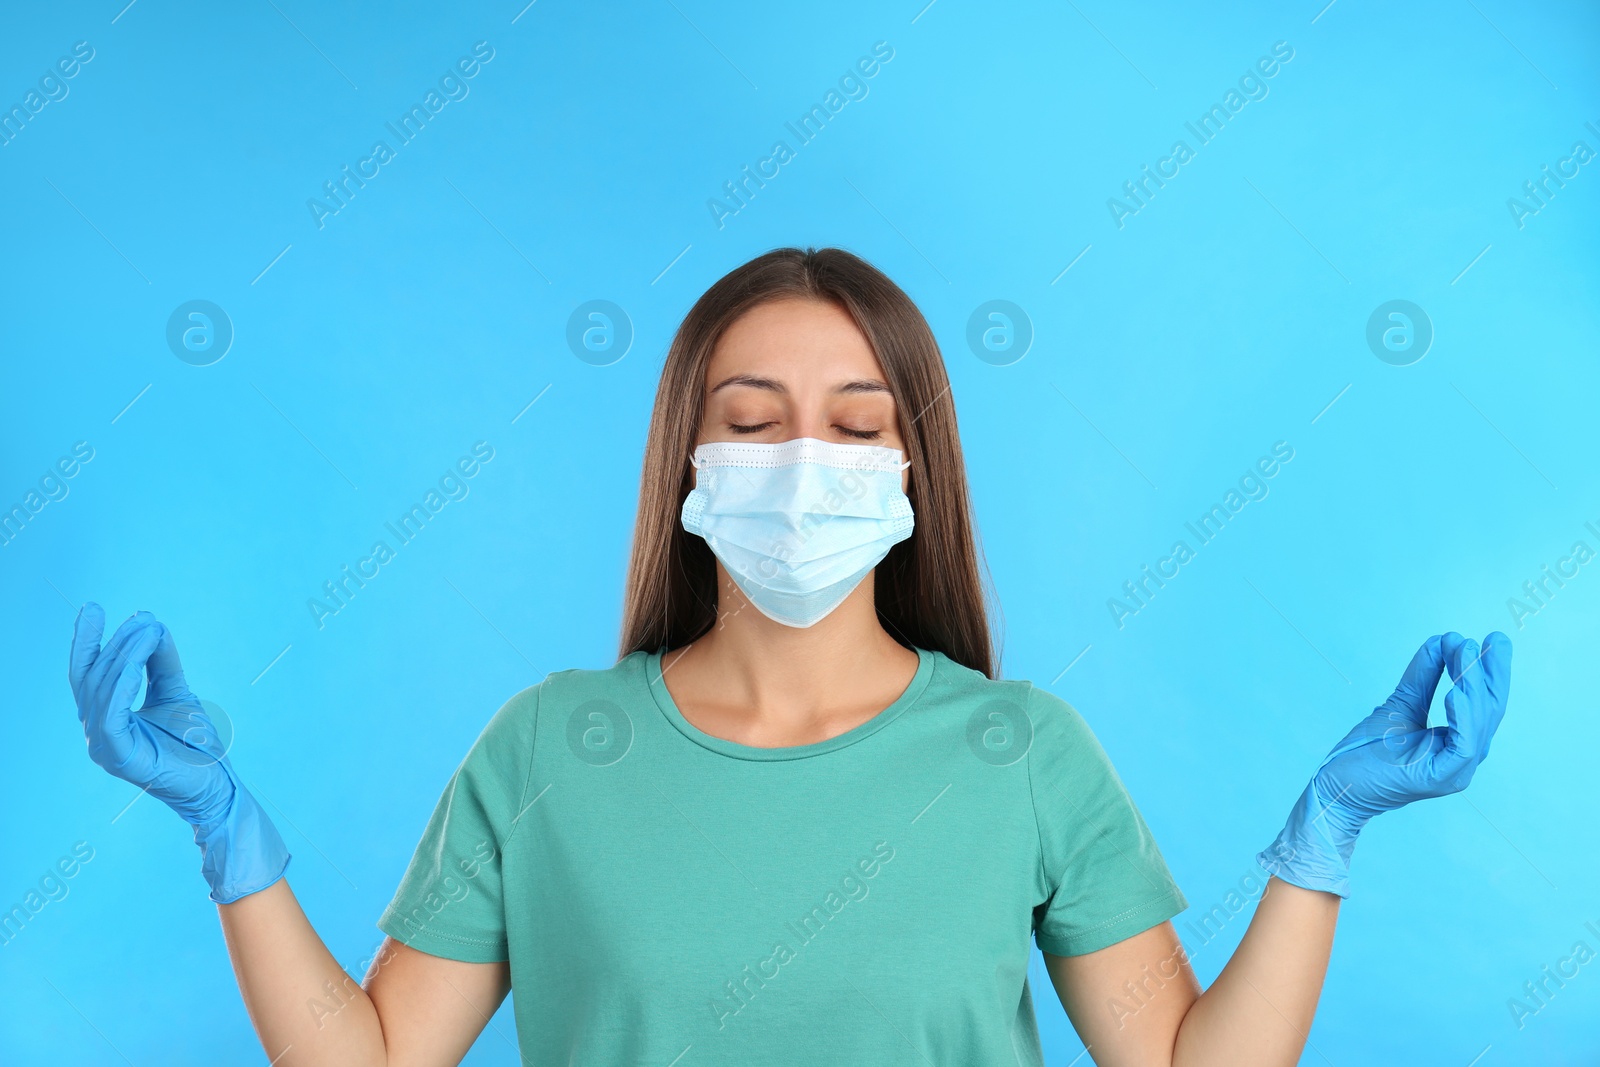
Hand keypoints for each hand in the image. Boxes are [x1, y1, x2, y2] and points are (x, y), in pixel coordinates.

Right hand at [70, 603, 290, 902]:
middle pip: (95, 676)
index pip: (88, 672)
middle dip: (116, 642)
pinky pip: (113, 715)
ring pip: (103, 691)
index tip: (93, 607)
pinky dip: (122, 687)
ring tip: (147, 631)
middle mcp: (97, 731)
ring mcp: (104, 746)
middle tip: (143, 619)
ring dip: (125, 657)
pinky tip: (135, 667)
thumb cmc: (193, 741)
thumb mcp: (175, 690)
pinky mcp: (118, 757)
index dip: (87, 640)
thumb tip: (150, 624)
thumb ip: (162, 660)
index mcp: (106, 716)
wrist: (215, 782)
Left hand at [1257, 631, 1511, 897]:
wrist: (1337, 782)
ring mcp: (1455, 771)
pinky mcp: (1440, 778)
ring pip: (1478, 724)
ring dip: (1473, 684)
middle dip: (1492, 672)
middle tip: (1493, 638)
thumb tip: (1442, 640)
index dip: (1491, 671)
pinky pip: (1463, 745)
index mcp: (1459, 742)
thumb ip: (1423, 676)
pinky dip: (1462, 716)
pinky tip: (1455, 691)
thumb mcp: (1400, 704)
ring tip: (1466, 652)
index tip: (1493, 637)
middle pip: (1489, 711)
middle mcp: (1464, 758)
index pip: (1484, 703)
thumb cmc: (1367, 750)